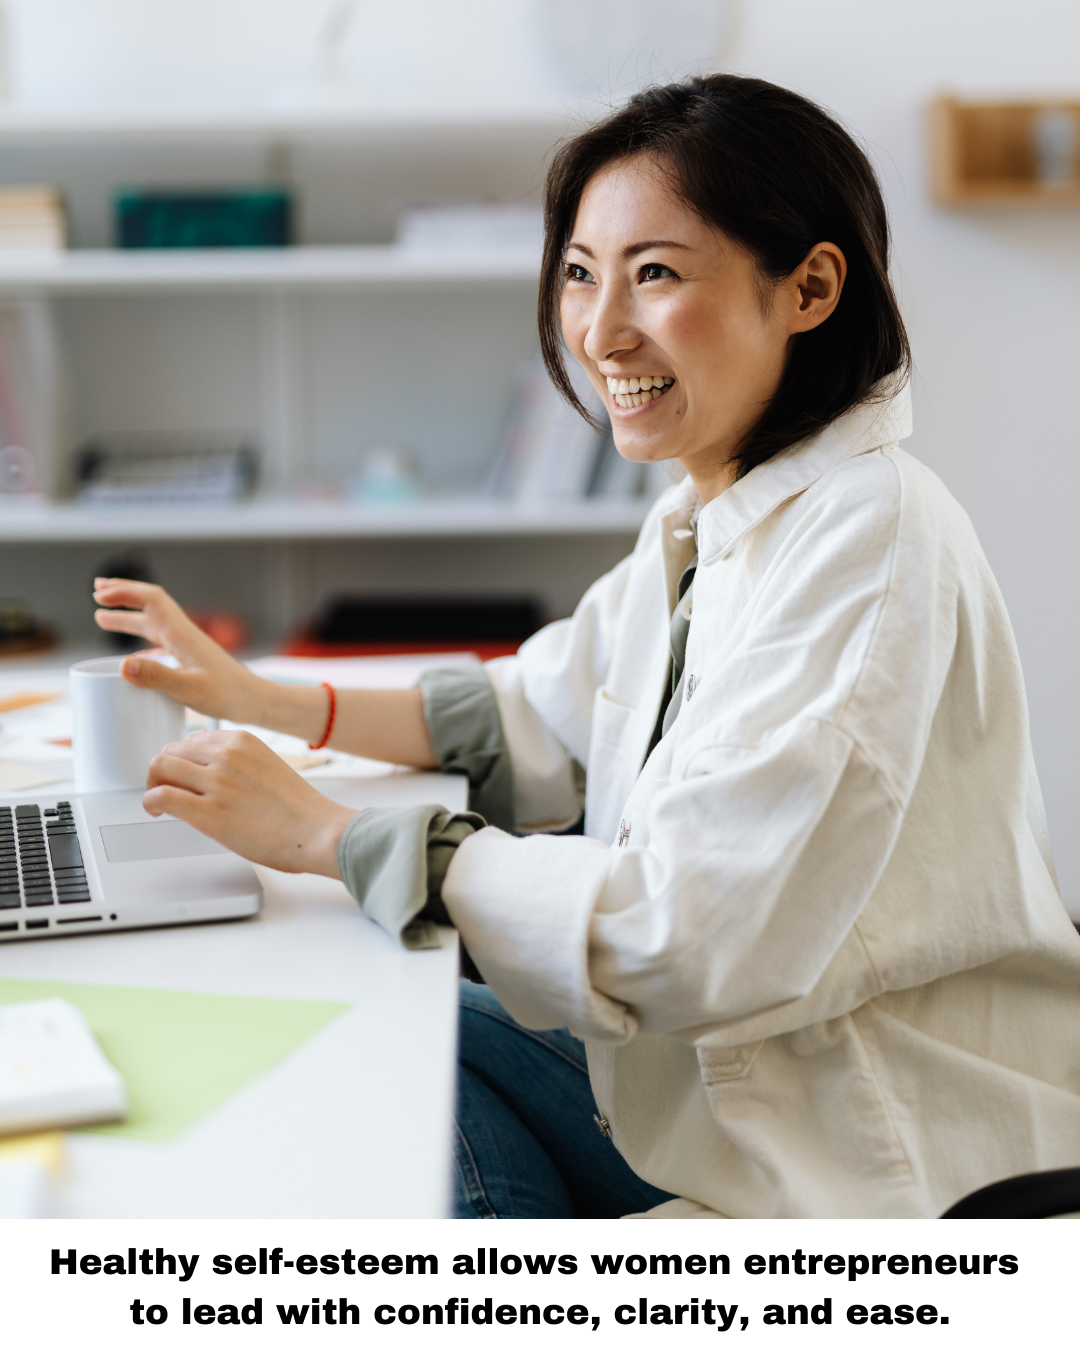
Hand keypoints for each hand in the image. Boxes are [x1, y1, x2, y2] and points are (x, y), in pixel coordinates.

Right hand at [93, 578, 258, 722]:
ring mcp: (187, 647)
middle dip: (123, 594)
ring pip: (153, 624)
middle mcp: (183, 635)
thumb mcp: (190, 689)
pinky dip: (141, 642)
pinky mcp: (191, 660)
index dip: (124, 592)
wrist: (256, 702)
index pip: (151, 599)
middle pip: (151, 604)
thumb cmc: (229, 696)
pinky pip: (160, 644)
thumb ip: (158, 677)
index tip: (99, 594)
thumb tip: (124, 663)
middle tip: (97, 589)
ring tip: (101, 616)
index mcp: (182, 635)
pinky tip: (132, 658)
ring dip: (128, 617)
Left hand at [143, 730, 354, 876]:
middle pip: (171, 750)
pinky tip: (157, 812)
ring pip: (159, 767)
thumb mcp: (268, 766)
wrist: (316, 831)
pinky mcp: (208, 812)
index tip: (182, 775)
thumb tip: (209, 769)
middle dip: (164, 771)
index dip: (183, 759)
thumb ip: (238, 762)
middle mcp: (226, 755)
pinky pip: (160, 795)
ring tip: (160, 802)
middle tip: (167, 789)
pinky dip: (150, 802)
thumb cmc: (298, 809)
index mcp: (242, 741)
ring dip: (153, 785)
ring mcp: (216, 782)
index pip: (193, 739)